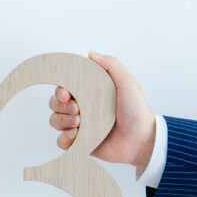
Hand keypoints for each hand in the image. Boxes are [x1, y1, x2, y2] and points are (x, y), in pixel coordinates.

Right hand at [49, 51, 156, 170]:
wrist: (141, 138)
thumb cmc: (136, 111)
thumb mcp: (127, 83)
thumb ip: (111, 65)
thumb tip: (91, 54)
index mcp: (89, 93)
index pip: (64, 87)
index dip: (60, 90)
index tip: (66, 94)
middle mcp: (81, 108)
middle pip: (55, 103)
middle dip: (60, 105)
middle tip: (76, 109)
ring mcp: (79, 126)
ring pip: (55, 120)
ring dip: (62, 120)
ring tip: (79, 123)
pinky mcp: (79, 142)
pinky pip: (61, 141)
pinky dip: (64, 138)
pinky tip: (76, 135)